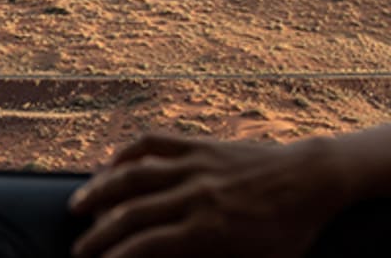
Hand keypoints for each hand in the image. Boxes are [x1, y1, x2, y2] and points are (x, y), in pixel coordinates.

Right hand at [68, 134, 350, 257]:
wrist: (314, 177)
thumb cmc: (290, 231)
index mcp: (211, 230)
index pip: (148, 246)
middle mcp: (197, 195)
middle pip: (133, 213)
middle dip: (98, 234)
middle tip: (78, 250)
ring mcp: (197, 165)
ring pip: (134, 173)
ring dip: (100, 190)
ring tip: (77, 206)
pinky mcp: (200, 144)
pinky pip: (154, 142)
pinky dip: (126, 152)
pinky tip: (110, 166)